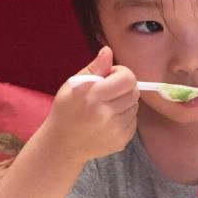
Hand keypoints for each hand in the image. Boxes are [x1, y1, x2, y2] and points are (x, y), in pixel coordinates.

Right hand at [43, 46, 139, 162]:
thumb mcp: (73, 84)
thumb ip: (94, 68)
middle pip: (134, 92)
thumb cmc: (66, 110)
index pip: (128, 78)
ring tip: (107, 107)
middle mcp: (105, 114)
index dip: (121, 73)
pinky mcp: (122, 140)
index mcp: (92, 95)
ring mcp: (115, 130)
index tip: (110, 77)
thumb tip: (108, 51)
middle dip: (125, 87)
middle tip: (109, 92)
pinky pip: (133, 121)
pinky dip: (124, 118)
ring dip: (125, 103)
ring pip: (135, 106)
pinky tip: (108, 121)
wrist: (62, 145)